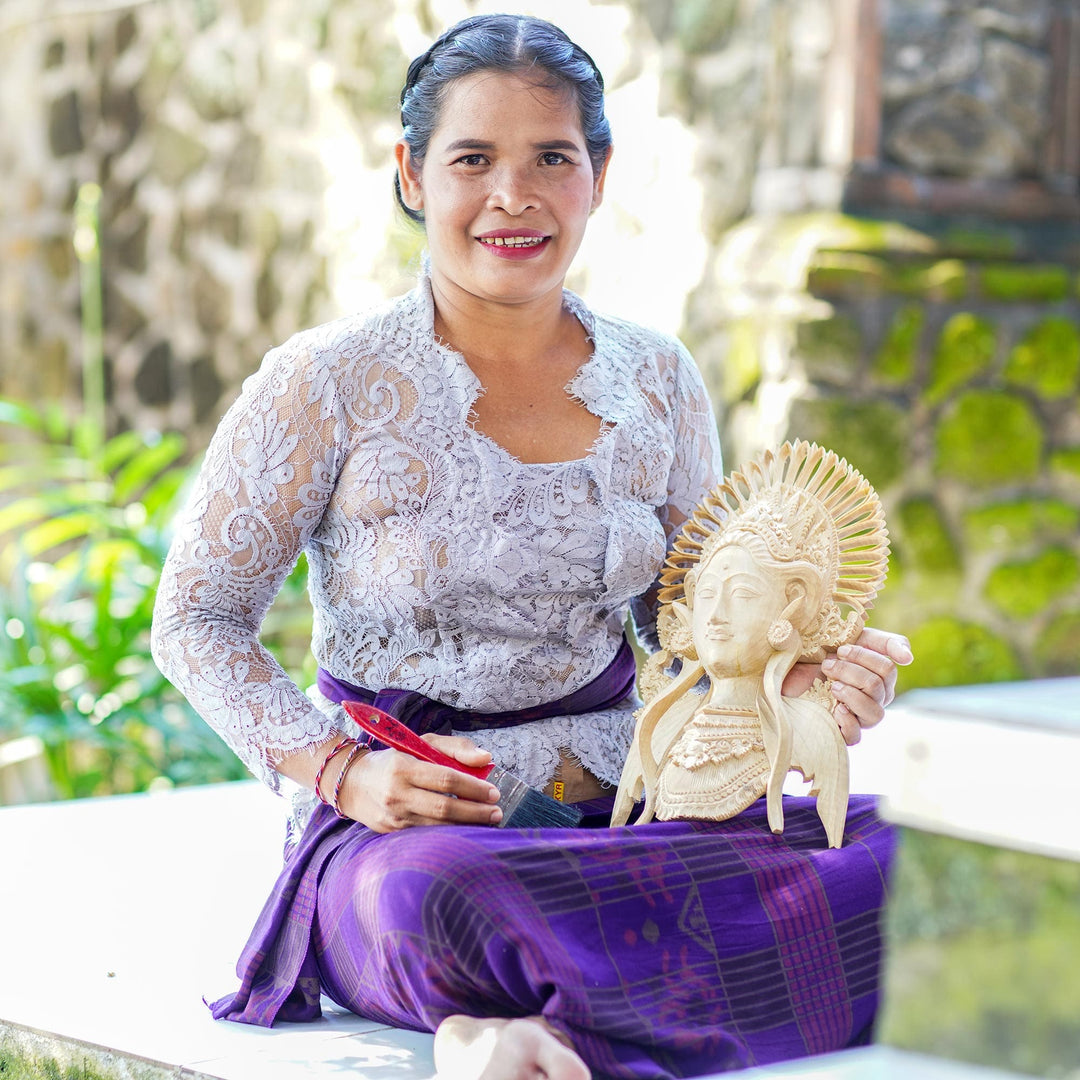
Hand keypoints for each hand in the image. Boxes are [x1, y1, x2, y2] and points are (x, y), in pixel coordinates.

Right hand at [337, 733, 503, 831]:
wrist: (351, 783)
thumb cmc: (395, 759)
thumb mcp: (422, 743)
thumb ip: (456, 748)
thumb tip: (486, 759)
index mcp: (404, 767)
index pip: (446, 780)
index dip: (473, 788)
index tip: (494, 792)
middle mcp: (396, 794)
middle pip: (444, 808)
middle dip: (476, 812)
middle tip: (497, 812)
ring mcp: (393, 817)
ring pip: (437, 828)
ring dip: (467, 827)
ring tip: (488, 822)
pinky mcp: (391, 833)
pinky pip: (426, 836)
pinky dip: (449, 835)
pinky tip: (466, 831)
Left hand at [783, 627, 912, 744]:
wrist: (787, 670)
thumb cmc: (821, 651)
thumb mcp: (852, 637)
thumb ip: (886, 643)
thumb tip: (909, 658)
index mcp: (880, 676)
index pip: (888, 668)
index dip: (863, 657)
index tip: (839, 649)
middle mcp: (875, 698)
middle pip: (878, 686)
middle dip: (850, 671)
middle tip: (827, 664)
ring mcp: (860, 716)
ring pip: (874, 712)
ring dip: (850, 694)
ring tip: (831, 686)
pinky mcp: (842, 731)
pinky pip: (856, 736)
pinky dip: (848, 722)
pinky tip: (836, 709)